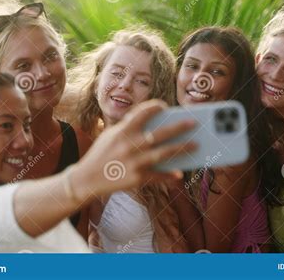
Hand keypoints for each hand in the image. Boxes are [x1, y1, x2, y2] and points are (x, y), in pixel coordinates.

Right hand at [69, 99, 196, 197]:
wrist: (86, 178)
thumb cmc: (102, 154)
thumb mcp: (111, 135)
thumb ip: (128, 127)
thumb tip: (152, 124)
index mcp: (123, 130)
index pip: (142, 112)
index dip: (155, 107)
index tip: (165, 106)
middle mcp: (130, 144)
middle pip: (160, 133)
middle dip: (179, 127)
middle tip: (193, 123)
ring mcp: (134, 162)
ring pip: (164, 154)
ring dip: (182, 149)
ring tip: (196, 145)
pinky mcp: (136, 178)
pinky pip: (157, 176)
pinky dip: (169, 175)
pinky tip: (179, 174)